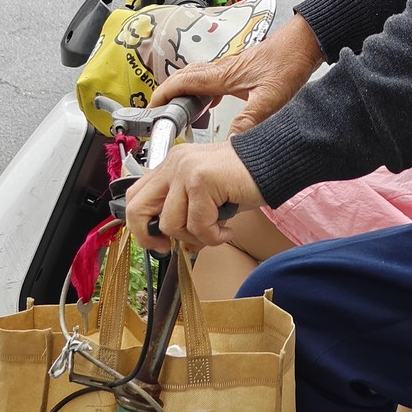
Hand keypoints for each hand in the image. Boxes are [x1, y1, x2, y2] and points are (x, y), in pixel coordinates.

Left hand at [125, 139, 265, 253]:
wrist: (274, 162)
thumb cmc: (244, 179)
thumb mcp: (206, 193)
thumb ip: (184, 208)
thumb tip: (171, 242)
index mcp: (173, 163)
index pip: (136, 196)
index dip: (141, 225)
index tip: (158, 241)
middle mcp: (175, 163)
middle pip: (138, 208)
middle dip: (150, 237)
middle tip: (169, 248)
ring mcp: (186, 170)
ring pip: (171, 223)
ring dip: (195, 237)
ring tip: (217, 231)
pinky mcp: (202, 181)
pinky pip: (198, 225)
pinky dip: (214, 237)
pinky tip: (228, 230)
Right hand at [148, 12, 323, 134]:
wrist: (304, 43)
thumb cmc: (289, 62)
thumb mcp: (270, 98)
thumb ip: (249, 121)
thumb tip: (230, 143)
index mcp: (223, 75)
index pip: (182, 82)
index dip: (163, 94)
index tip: (151, 109)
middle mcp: (222, 69)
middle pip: (184, 79)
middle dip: (168, 94)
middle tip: (160, 114)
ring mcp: (230, 68)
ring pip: (197, 78)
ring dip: (184, 93)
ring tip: (182, 114)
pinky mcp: (240, 69)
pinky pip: (212, 80)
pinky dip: (203, 92)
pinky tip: (210, 105)